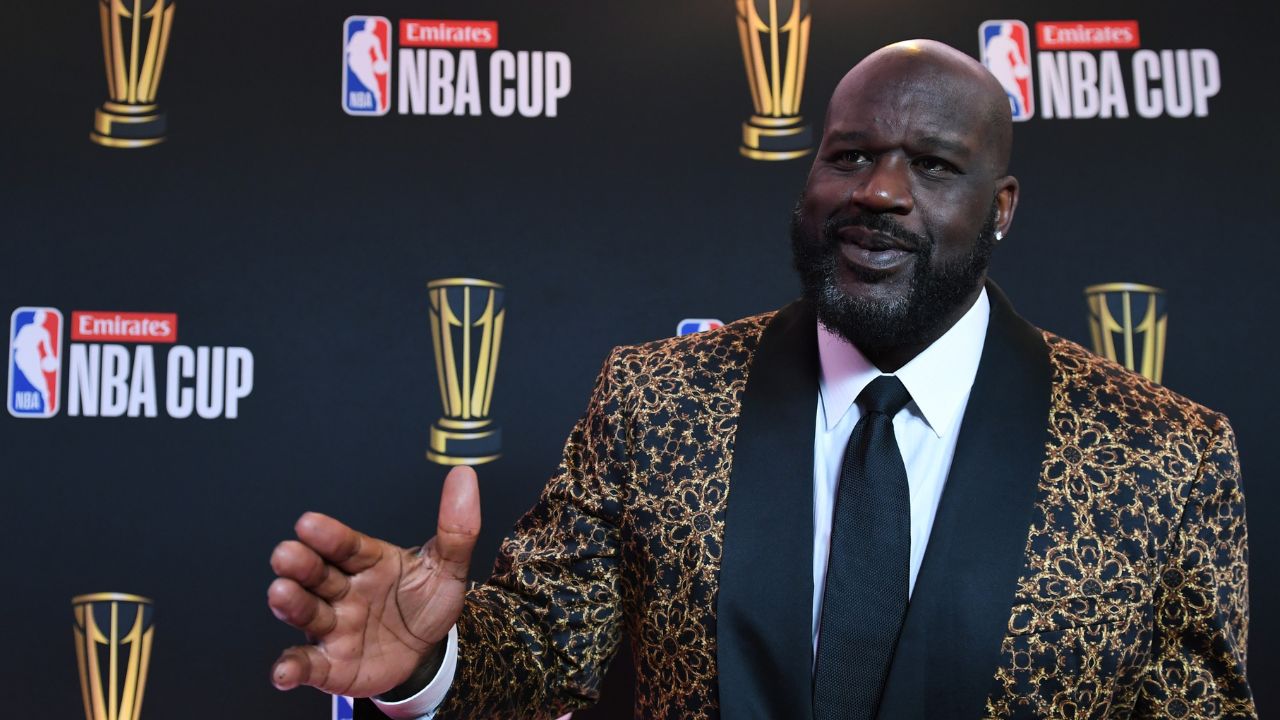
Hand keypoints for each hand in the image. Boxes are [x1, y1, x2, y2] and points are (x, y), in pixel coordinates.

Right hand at [268, 466, 480, 696]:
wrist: (425, 651)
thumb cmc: (425, 602)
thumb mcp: (447, 567)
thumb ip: (456, 528)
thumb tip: (464, 476)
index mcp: (368, 561)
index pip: (346, 545)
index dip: (329, 536)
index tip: (309, 523)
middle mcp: (342, 590)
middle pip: (318, 574)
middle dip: (300, 564)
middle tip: (286, 554)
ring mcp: (333, 626)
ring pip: (307, 612)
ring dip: (291, 604)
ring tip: (280, 593)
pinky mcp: (329, 663)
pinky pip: (307, 664)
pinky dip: (291, 667)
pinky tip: (283, 671)